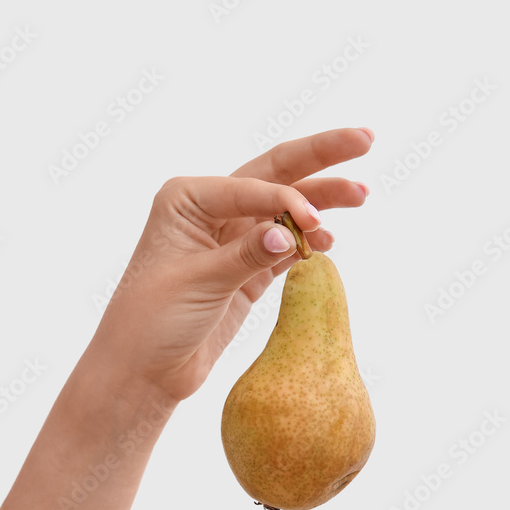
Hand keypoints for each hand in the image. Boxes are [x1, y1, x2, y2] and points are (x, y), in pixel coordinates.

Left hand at [93, 127, 373, 404]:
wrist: (143, 370)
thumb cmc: (152, 321)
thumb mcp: (199, 282)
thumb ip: (246, 255)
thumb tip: (291, 233)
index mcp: (187, 199)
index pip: (252, 185)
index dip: (289, 200)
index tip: (314, 226)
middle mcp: (208, 210)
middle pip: (275, 175)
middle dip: (321, 158)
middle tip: (366, 138)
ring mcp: (230, 239)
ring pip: (285, 211)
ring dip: (322, 203)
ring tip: (363, 195)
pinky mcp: (245, 271)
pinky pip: (284, 247)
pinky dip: (307, 244)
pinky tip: (329, 241)